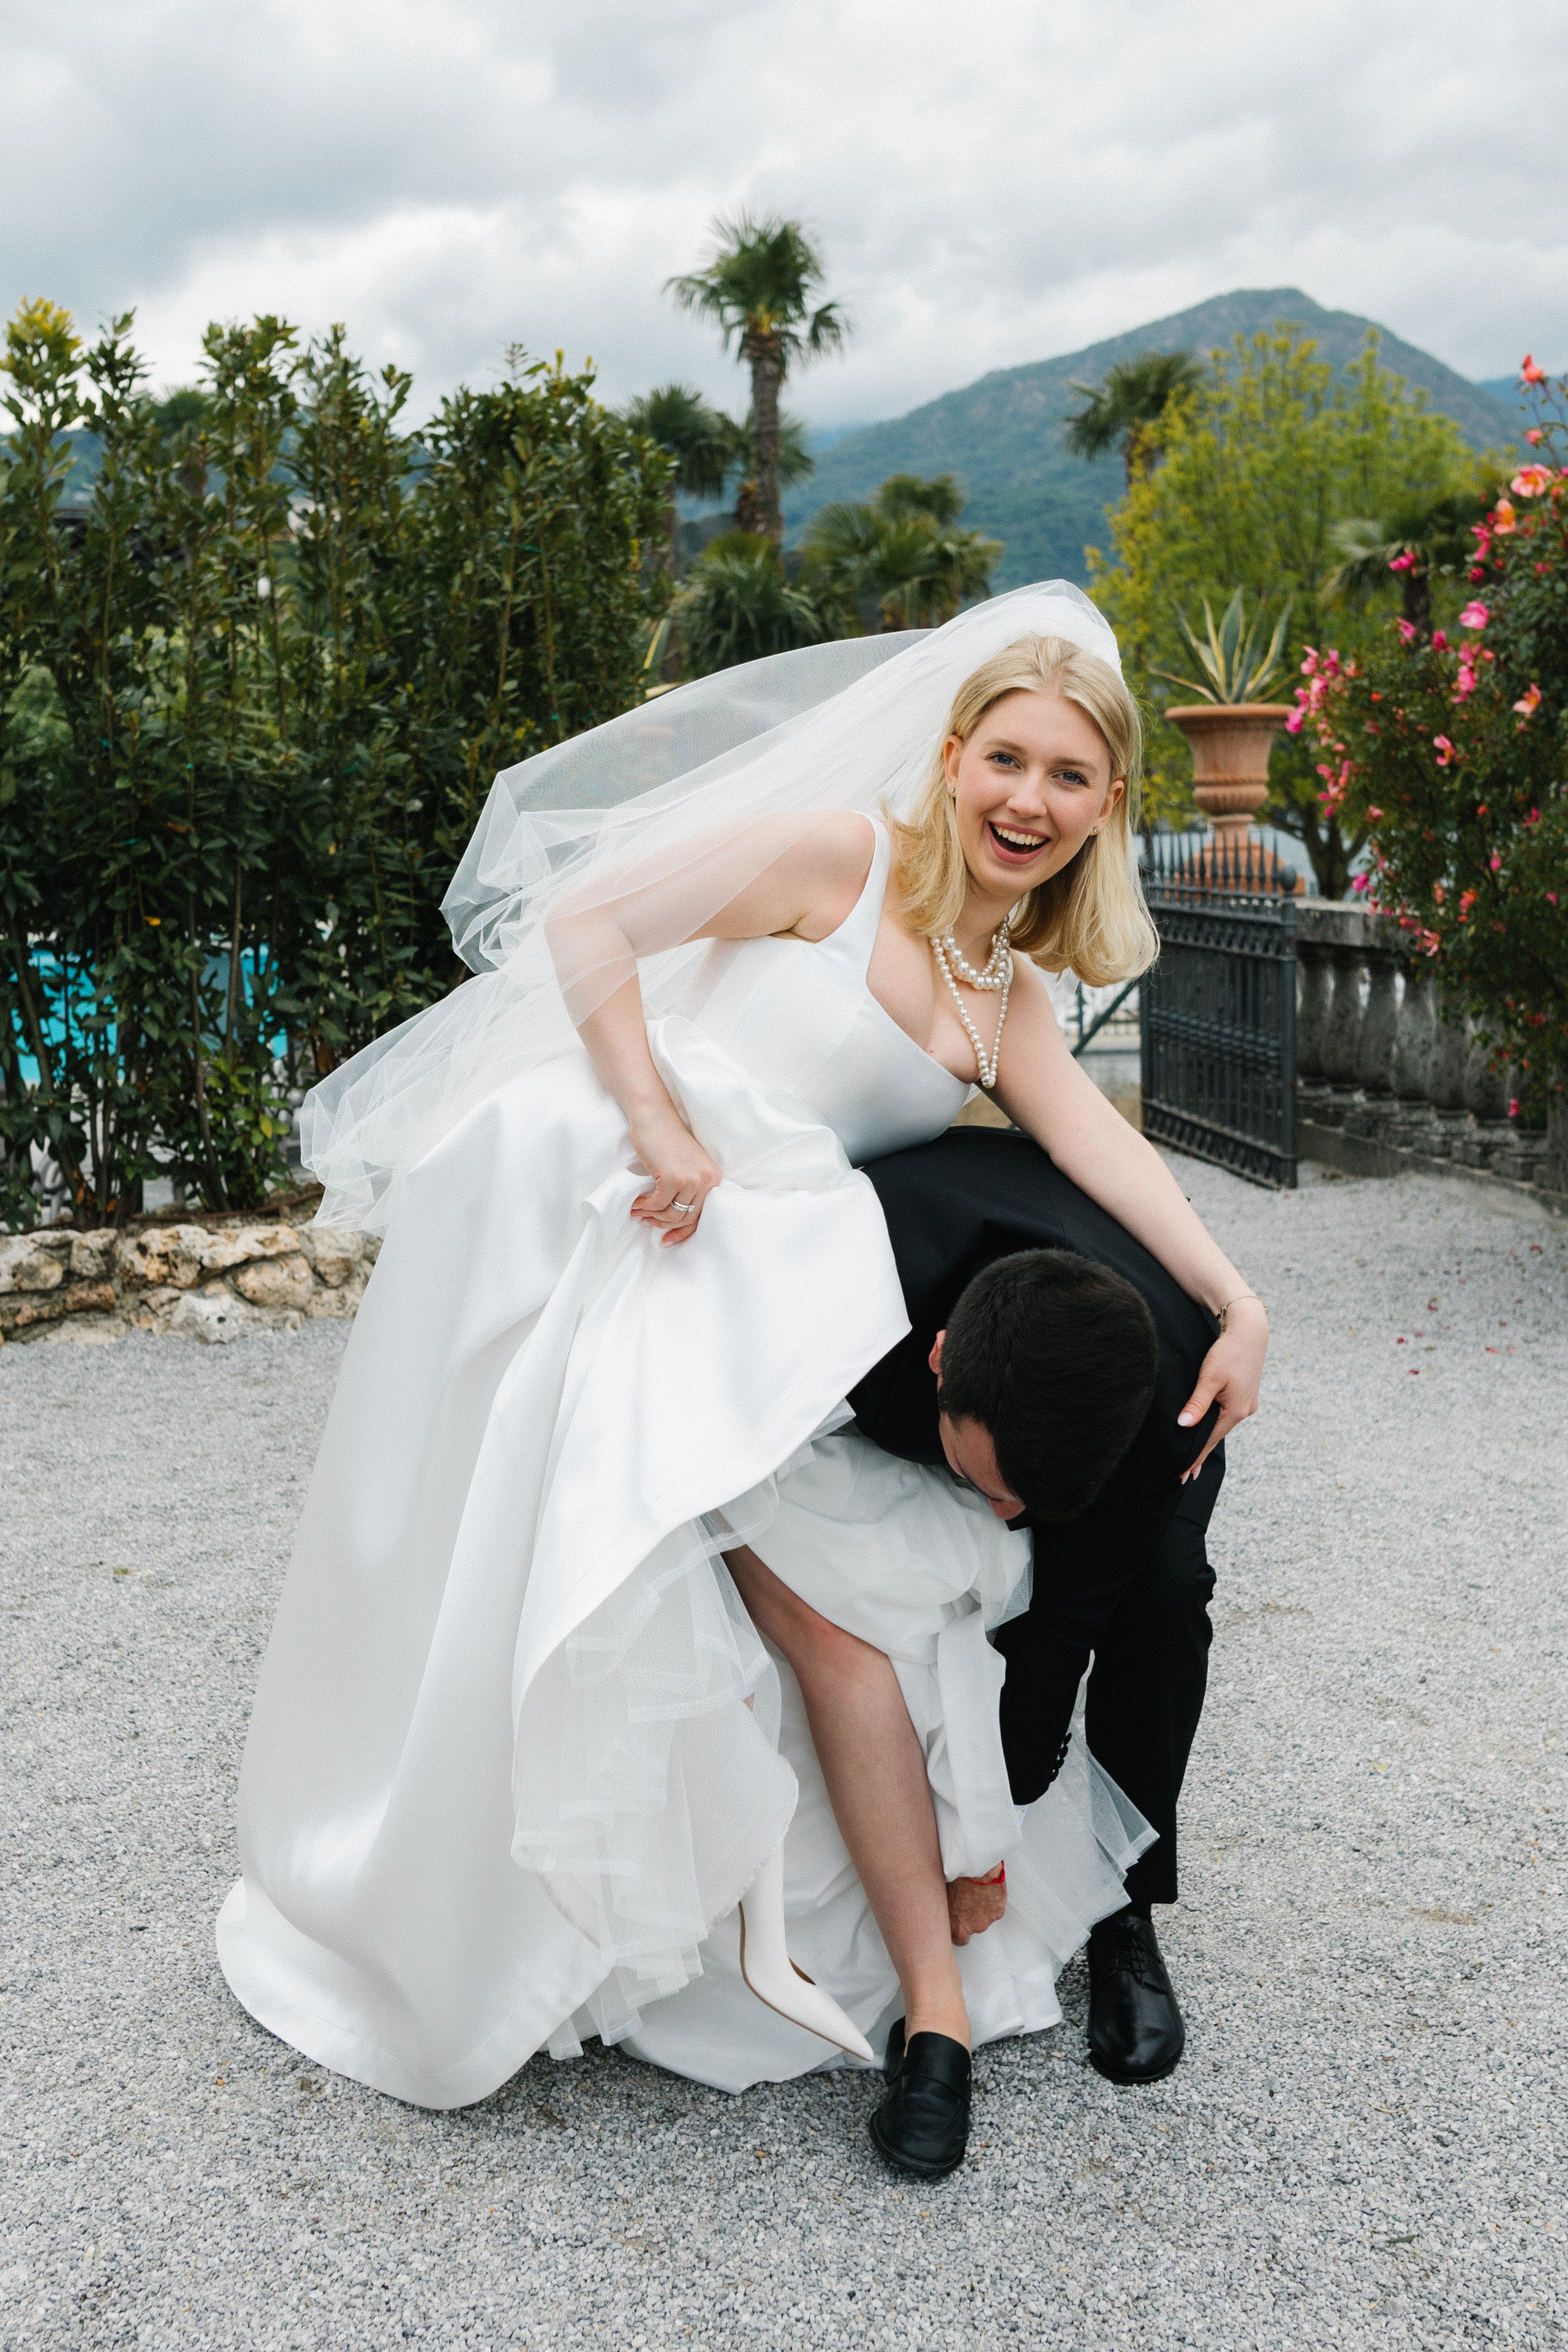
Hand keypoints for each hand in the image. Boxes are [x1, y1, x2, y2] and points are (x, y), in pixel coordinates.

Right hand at [628, 1107, 719, 1247]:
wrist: (654, 1117)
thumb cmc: (666, 1141)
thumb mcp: (686, 1167)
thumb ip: (688, 1189)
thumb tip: (675, 1221)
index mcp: (713, 1178)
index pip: (702, 1215)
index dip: (683, 1232)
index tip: (667, 1239)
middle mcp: (707, 1180)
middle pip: (687, 1217)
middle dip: (664, 1224)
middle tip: (647, 1222)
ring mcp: (691, 1179)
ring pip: (672, 1214)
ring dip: (652, 1216)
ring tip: (639, 1212)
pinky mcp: (673, 1178)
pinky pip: (658, 1204)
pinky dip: (645, 1207)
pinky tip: (636, 1203)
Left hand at [947, 1865, 1006, 1945]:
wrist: (975, 1866)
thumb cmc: (956, 1878)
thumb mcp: (942, 1895)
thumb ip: (943, 1907)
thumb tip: (938, 1906)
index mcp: (957, 1928)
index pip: (957, 1940)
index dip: (956, 1928)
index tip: (954, 1919)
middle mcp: (974, 1927)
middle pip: (972, 1927)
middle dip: (969, 1917)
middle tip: (965, 1900)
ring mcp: (989, 1918)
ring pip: (984, 1916)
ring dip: (980, 1906)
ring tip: (974, 1889)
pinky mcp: (999, 1908)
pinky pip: (994, 1906)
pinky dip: (991, 1898)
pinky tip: (985, 1886)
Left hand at [1177, 1296, 1267, 1479]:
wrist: (1249, 1331)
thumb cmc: (1227, 1352)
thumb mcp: (1209, 1378)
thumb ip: (1197, 1403)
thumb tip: (1184, 1426)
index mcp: (1235, 1411)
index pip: (1208, 1441)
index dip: (1194, 1458)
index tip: (1183, 1476)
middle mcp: (1244, 1411)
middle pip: (1216, 1436)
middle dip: (1200, 1454)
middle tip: (1185, 1474)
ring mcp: (1247, 1404)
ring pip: (1222, 1425)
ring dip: (1208, 1438)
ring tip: (1194, 1457)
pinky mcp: (1246, 1395)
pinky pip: (1227, 1415)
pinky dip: (1215, 1424)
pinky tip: (1208, 1429)